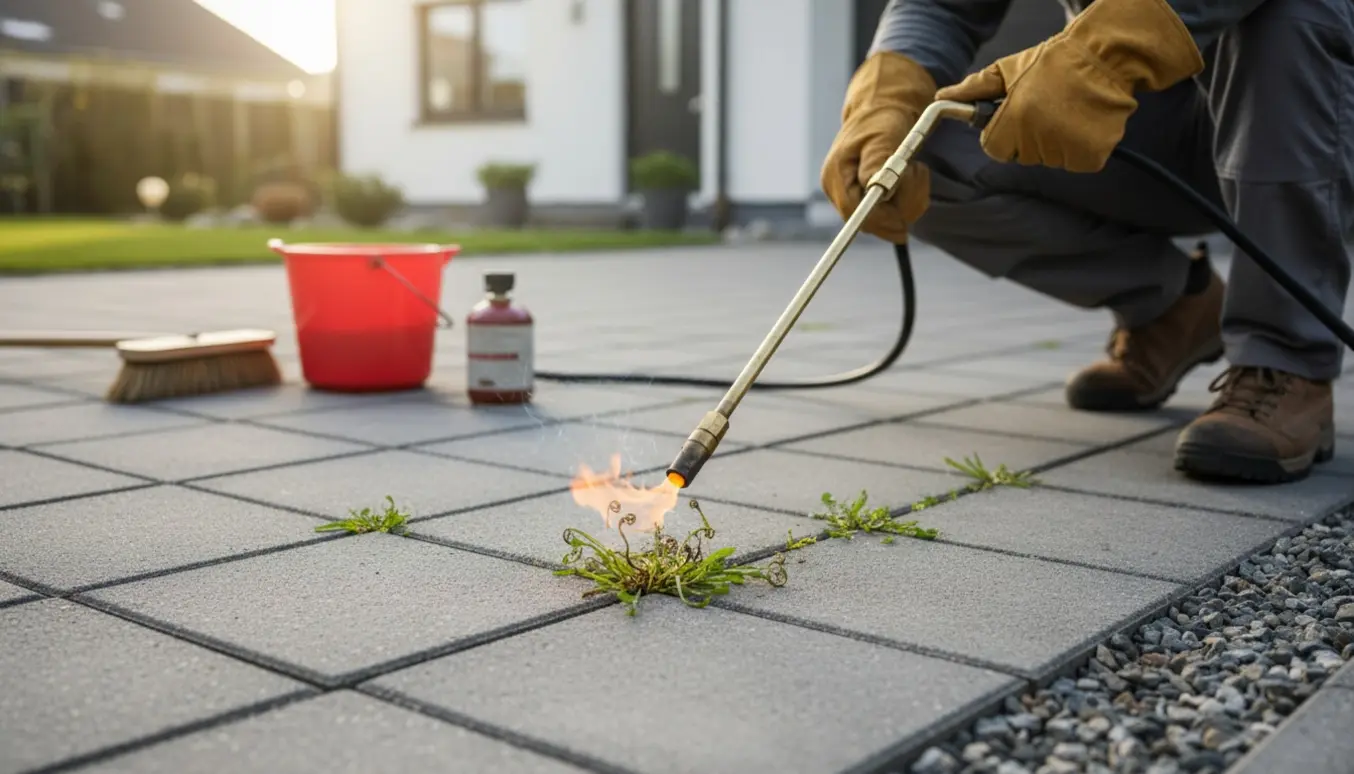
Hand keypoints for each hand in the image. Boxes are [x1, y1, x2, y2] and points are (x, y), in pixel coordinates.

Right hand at [820, 51, 936, 243]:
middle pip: (869, 222)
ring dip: (908, 200)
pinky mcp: (865, 197)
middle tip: (917, 174)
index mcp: (836, 174)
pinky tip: (910, 176)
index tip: (904, 227)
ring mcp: (850, 194)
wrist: (883, 108)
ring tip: (914, 169)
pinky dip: (907, 199)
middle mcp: (838, 188)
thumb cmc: (882, 118)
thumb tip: (875, 190)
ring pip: (883, 220)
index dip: (880, 222)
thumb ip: (877, 162)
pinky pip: (889, 214)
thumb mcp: (883, 136)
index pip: (854, 214)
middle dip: (899, 206)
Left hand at [934, 0, 1202, 171]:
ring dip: (1057, 143)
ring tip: (1069, 111)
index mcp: (1014, 118)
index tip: (1018, 117)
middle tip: (1049, 108)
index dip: (1005, 134)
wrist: (1106, 57)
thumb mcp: (1009, 70)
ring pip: (1051, 160)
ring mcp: (1067, 148)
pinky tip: (1085, 122)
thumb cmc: (1054, 62)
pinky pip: (1077, 162)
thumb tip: (943, 97)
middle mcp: (1039, 137)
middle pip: (1024, 155)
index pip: (996, 149)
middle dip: (1032, 137)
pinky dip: (1081, 148)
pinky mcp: (1091, 156)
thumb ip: (975, 89)